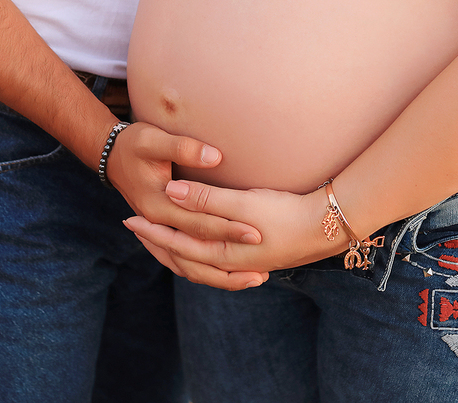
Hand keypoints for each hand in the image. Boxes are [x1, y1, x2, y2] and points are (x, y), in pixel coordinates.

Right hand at [106, 123, 267, 289]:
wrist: (111, 156)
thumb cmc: (134, 144)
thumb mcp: (154, 140)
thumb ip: (184, 148)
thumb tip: (215, 157)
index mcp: (157, 207)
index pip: (199, 224)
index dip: (228, 228)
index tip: (256, 233)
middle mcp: (158, 225)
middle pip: (198, 251)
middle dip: (232, 260)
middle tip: (264, 269)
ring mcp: (160, 232)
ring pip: (191, 265)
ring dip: (221, 275)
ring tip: (256, 279)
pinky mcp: (164, 232)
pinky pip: (185, 261)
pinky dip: (207, 269)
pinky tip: (232, 272)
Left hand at [124, 181, 341, 288]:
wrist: (328, 227)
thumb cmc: (286, 214)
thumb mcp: (243, 204)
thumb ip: (206, 199)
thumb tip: (170, 192)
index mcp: (223, 255)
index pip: (176, 245)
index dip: (151, 232)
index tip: (129, 220)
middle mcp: (230, 264)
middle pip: (184, 259)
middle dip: (158, 244)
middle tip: (135, 228)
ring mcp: (244, 263)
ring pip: (200, 262)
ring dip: (177, 248)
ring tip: (161, 236)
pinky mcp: (256, 255)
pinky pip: (216, 260)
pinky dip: (199, 251)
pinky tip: (201, 242)